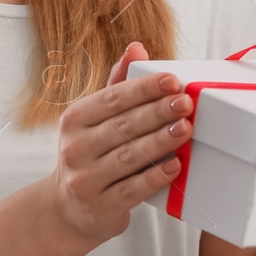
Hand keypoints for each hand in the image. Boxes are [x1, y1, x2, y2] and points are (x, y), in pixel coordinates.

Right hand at [44, 42, 192, 244]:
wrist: (70, 208)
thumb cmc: (92, 152)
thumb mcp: (96, 118)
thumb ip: (118, 85)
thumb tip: (137, 48)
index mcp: (74, 119)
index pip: (112, 99)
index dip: (143, 88)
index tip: (172, 80)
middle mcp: (75, 148)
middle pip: (123, 126)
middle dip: (157, 113)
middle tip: (186, 102)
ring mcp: (86, 180)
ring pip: (129, 157)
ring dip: (160, 142)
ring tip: (185, 129)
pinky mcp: (101, 207)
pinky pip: (133, 190)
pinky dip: (155, 177)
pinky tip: (176, 166)